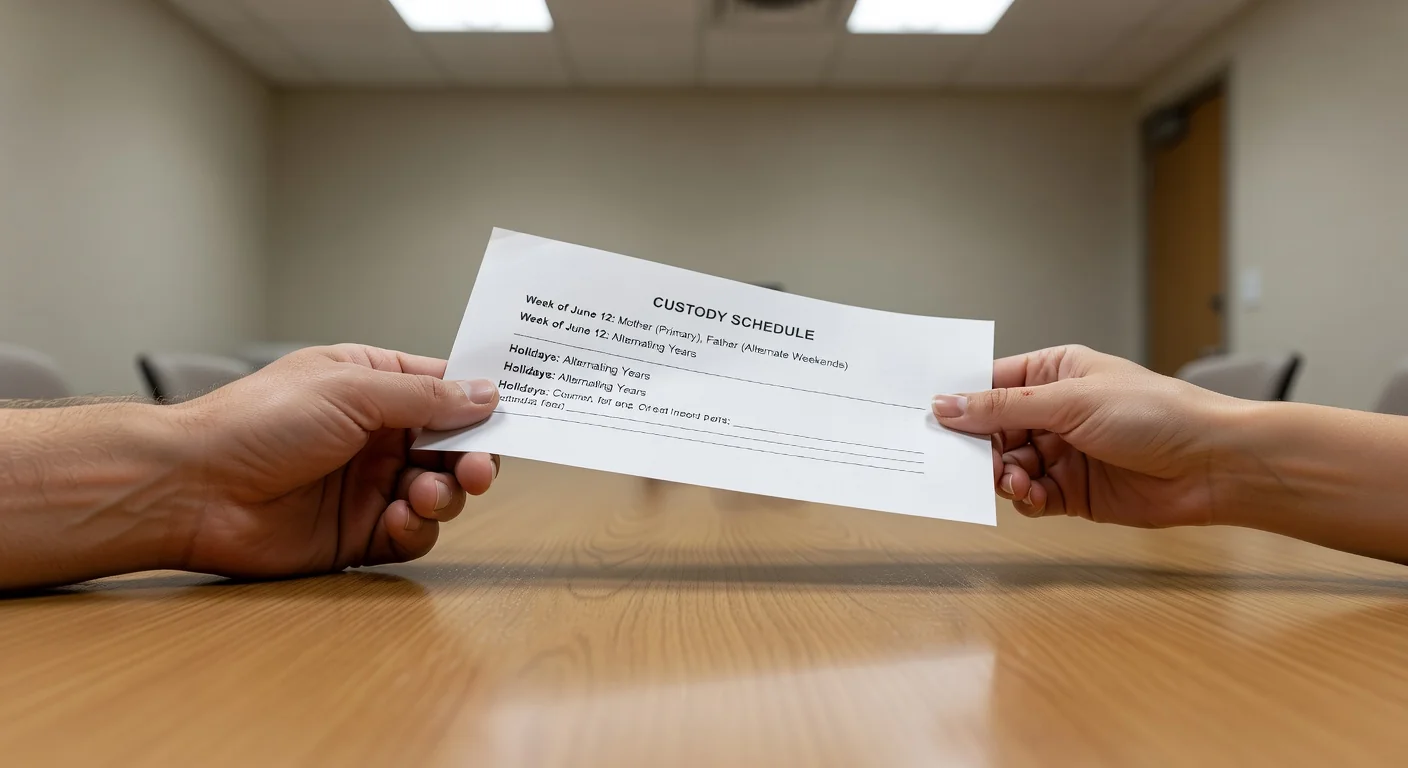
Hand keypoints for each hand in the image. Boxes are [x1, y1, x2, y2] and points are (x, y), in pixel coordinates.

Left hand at [172, 344, 499, 577]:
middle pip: (453, 447)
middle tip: (478, 471)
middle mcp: (375, 435)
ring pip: (439, 493)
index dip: (481, 404)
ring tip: (424, 495)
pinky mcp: (358, 534)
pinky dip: (416, 529)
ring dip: (445, 495)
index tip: (515, 416)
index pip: (445, 390)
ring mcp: (368, 486)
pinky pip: (412, 535)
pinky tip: (398, 521)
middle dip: (473, 458)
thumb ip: (424, 397)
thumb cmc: (257, 423)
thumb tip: (486, 394)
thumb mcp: (351, 390)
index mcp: (372, 385)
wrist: (192, 489)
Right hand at [932, 345, 1243, 527]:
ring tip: (1014, 482)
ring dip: (1002, 477)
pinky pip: (1031, 497)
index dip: (960, 402)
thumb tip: (946, 405)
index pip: (990, 384)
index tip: (931, 419)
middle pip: (992, 430)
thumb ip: (1004, 408)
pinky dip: (1025, 499)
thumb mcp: (1071, 401)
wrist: (1213, 465)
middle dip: (978, 448)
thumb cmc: (1156, 413)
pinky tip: (1033, 497)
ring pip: (1007, 466)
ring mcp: (1063, 453)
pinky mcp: (1073, 492)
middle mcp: (1054, 412)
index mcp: (1053, 373)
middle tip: (972, 462)